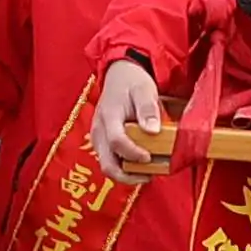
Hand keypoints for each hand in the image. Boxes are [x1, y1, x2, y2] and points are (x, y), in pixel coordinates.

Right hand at [88, 55, 172, 181]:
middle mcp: (98, 130)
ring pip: (107, 166)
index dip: (133, 154)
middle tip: (149, 175)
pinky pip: (110, 161)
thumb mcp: (144, 89)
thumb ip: (148, 109)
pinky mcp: (101, 142)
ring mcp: (98, 138)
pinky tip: (140, 165)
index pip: (117, 142)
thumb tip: (153, 131)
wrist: (118, 75)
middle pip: (107, 164)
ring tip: (148, 172)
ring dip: (127, 174)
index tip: (149, 157)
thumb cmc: (132, 82)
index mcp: (109, 116)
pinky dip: (124, 168)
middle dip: (128, 176)